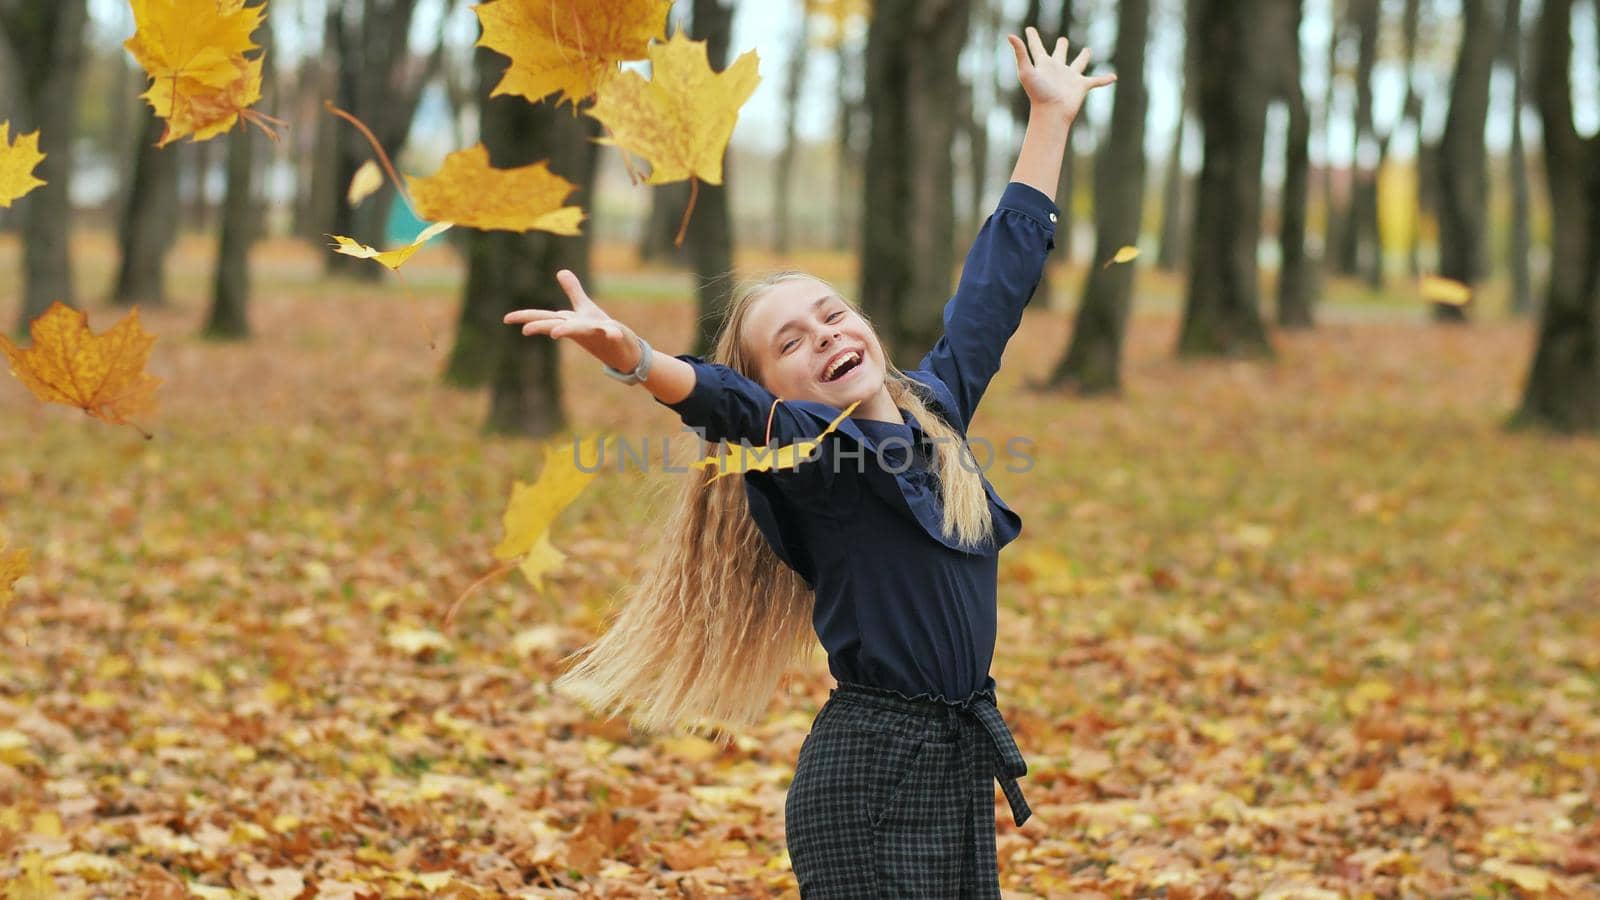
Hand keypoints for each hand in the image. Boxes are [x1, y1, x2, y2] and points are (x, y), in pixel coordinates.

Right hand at [502, 270, 640, 371]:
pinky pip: (611, 332)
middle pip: (556, 324)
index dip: (525, 316)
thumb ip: (573, 291)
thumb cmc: (599, 329)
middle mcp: (578, 328)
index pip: (544, 317)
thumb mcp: (584, 308)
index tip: (506, 319)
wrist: (622, 350)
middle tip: (525, 330)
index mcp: (568, 321)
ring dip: (568, 329)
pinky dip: (612, 334)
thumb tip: (561, 271)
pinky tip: (616, 335)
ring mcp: (594, 331)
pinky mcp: (612, 333)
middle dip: (541, 326)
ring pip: (579, 329)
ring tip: (555, 332)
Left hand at [1007, 26, 1115, 123]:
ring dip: (1084, 58)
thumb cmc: (1038, 93)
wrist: (1052, 112)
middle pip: (1059, 55)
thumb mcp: (1026, 71)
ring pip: (1078, 64)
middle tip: (1062, 40)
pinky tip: (1113, 77)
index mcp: (1043, 65)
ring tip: (1088, 51)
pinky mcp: (1082, 86)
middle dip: (1061, 47)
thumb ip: (1020, 53)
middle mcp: (1057, 70)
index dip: (1032, 38)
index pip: (1036, 48)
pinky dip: (1104, 79)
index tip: (1029, 30)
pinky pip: (1096, 81)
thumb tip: (1010, 36)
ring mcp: (1070, 78)